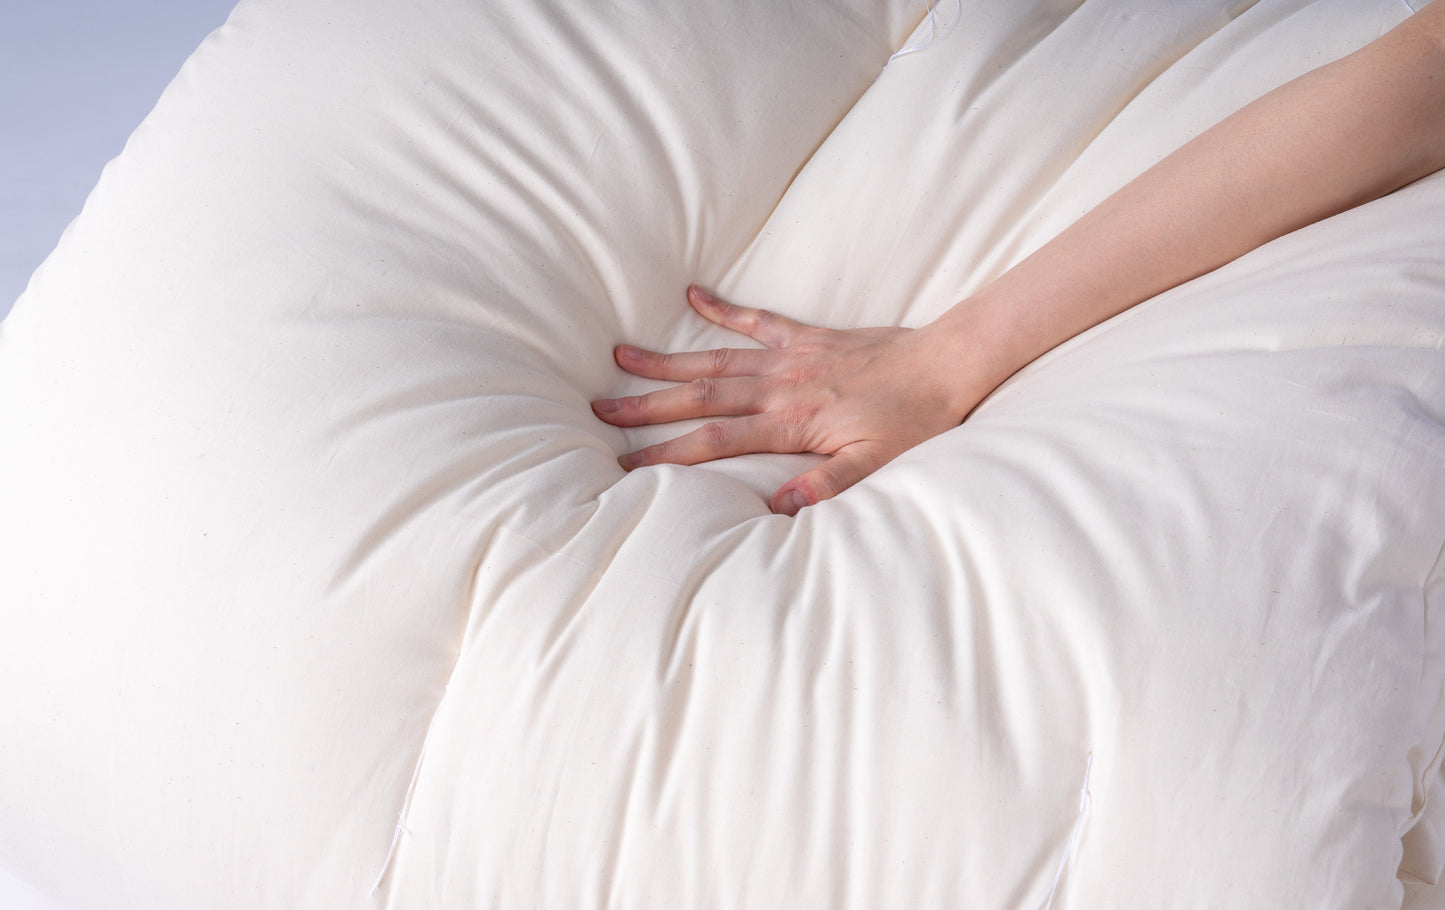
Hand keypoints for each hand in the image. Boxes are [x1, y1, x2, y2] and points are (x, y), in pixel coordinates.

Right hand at [592, 286, 987, 514]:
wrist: (949, 364)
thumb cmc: (915, 420)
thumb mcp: (874, 466)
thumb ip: (824, 486)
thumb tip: (773, 510)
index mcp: (792, 422)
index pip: (716, 440)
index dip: (668, 454)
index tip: (627, 465)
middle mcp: (781, 385)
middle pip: (701, 394)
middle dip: (648, 406)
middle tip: (600, 409)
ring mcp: (791, 356)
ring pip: (716, 356)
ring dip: (667, 359)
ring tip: (620, 355)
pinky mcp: (808, 336)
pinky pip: (758, 320)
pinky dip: (724, 309)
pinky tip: (693, 294)